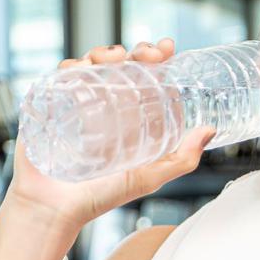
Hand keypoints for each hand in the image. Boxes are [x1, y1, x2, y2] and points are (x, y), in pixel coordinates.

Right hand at [5, 38, 214, 231]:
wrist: (53, 209)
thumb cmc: (97, 198)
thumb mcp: (147, 178)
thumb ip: (181, 160)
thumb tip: (209, 131)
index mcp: (127, 117)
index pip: (144, 77)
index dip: (156, 57)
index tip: (167, 49)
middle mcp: (103, 106)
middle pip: (119, 64)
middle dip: (134, 50)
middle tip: (146, 55)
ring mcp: (76, 103)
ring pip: (91, 63)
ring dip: (103, 52)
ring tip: (113, 59)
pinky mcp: (51, 105)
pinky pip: (60, 76)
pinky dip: (70, 64)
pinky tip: (80, 67)